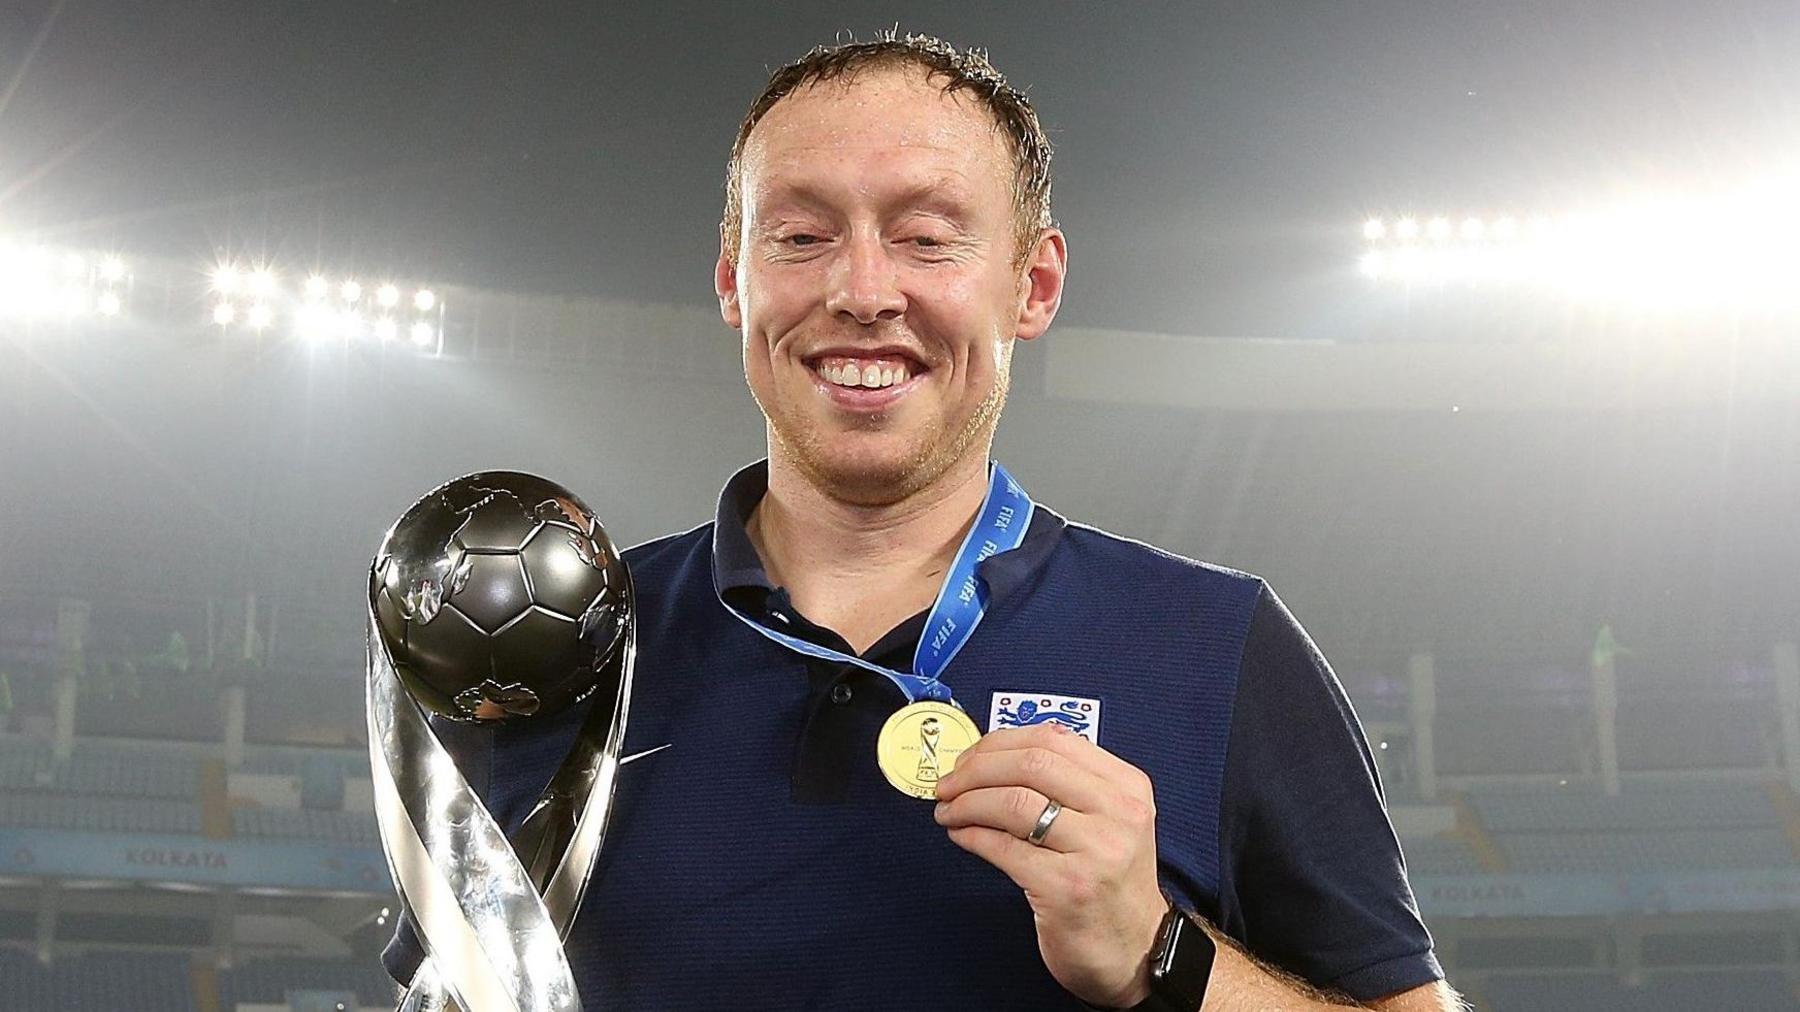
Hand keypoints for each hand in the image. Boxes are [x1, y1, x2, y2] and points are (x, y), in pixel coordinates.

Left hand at [933, 723, 1165, 1007]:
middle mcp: (1118, 813)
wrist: (1137, 952)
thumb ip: (1066, 785)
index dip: (999, 743)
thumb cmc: (1110, 885)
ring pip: (1013, 802)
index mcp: (1127, 787)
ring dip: (967, 802)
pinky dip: (972, 835)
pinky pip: (1004, 848)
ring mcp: (1095, 851)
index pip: (1053, 739)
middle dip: (976, 768)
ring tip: (949, 810)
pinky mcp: (1067, 888)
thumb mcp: (1108, 822)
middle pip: (1031, 763)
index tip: (970, 757)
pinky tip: (961, 835)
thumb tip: (992, 759)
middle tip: (949, 783)